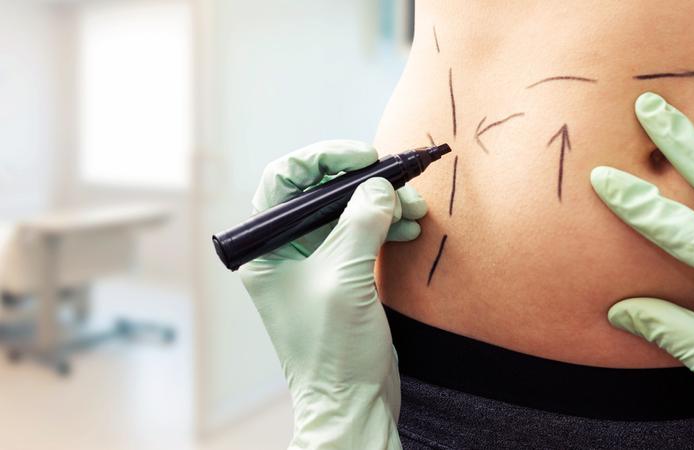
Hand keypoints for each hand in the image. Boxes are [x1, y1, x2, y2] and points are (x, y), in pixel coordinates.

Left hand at [240, 140, 426, 448]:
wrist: (351, 402)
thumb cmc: (331, 350)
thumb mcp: (344, 277)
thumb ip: (360, 223)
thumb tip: (381, 186)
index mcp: (266, 247)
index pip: (286, 179)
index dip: (324, 158)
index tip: (365, 156)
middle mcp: (285, 249)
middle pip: (321, 192)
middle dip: (363, 182)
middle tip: (399, 181)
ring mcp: (314, 262)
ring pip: (347, 212)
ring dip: (382, 204)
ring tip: (414, 208)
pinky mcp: (341, 275)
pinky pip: (362, 234)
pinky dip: (386, 225)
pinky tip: (409, 226)